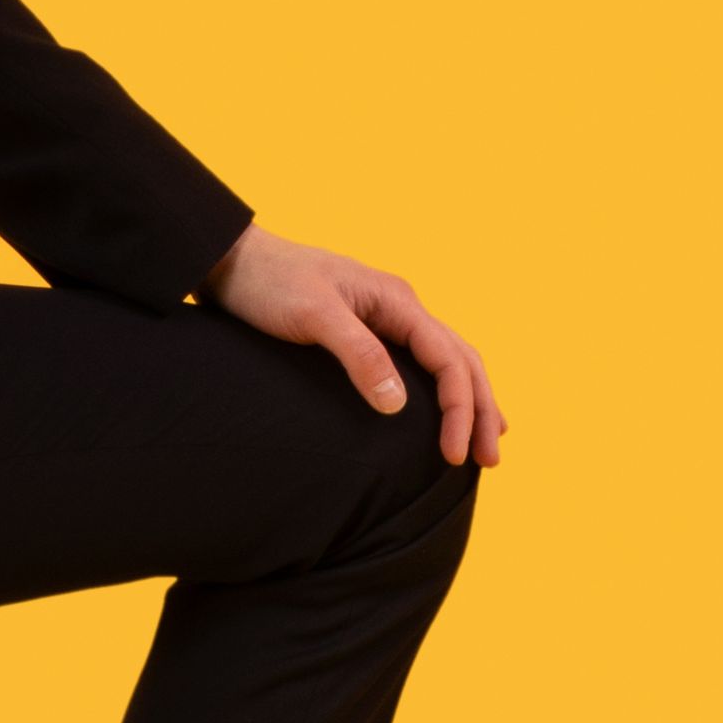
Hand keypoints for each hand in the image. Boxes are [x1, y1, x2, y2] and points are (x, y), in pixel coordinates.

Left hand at [210, 224, 507, 463]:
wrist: (231, 263)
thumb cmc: (268, 284)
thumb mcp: (312, 316)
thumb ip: (358, 355)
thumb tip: (398, 405)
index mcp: (396, 301)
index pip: (448, 359)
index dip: (460, 409)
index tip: (453, 456)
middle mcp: (400, 308)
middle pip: (460, 360)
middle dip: (481, 410)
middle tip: (490, 459)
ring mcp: (386, 318)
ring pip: (446, 360)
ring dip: (470, 400)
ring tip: (485, 440)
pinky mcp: (367, 330)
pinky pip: (420, 362)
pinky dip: (442, 389)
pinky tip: (444, 410)